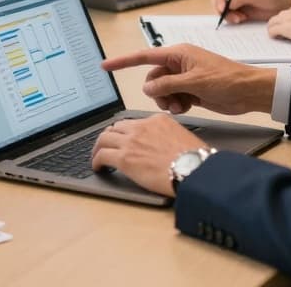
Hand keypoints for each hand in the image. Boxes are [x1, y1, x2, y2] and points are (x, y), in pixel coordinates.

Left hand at [90, 115, 208, 196]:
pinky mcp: (124, 158)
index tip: (123, 138)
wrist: (194, 169)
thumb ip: (168, 136)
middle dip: (109, 136)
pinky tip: (98, 167)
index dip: (125, 131)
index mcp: (157, 120)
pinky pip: (102, 156)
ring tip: (97, 156)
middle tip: (106, 145)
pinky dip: (96, 161)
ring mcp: (131, 141)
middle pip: (116, 128)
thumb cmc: (195, 159)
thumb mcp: (183, 137)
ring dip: (98, 148)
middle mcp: (141, 127)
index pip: (133, 122)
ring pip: (104, 139)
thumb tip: (162, 147)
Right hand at [102, 44, 276, 114]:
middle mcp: (179, 63)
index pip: (144, 56)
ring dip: (167, 101)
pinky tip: (187, 107)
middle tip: (170, 102)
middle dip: (157, 92)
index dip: (123, 61)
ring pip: (161, 90)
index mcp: (178, 54)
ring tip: (181, 106)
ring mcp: (185, 77)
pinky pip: (172, 98)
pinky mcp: (191, 90)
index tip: (105, 66)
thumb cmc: (227, 79)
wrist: (250, 92)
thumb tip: (147, 87)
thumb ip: (167, 85)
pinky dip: (176, 105)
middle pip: (153, 78)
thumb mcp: (194, 82)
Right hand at [211, 0, 290, 22]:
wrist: (281, 4)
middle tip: (232, 17)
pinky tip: (243, 19)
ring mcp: (236, 3)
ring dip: (229, 16)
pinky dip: (233, 19)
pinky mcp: (240, 12)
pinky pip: (230, 17)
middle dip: (222, 10)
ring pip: (223, 11)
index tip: (223, 8)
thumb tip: (227, 5)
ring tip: (240, 19)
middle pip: (217, 1)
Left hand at [266, 4, 290, 46]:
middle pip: (278, 17)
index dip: (286, 21)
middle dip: (278, 25)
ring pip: (272, 23)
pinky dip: (273, 35)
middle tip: (280, 34)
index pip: (287, 13)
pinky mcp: (285, 27)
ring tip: (278, 37)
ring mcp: (287, 18)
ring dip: (274, 29)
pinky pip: (272, 31)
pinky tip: (276, 39)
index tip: (288, 28)